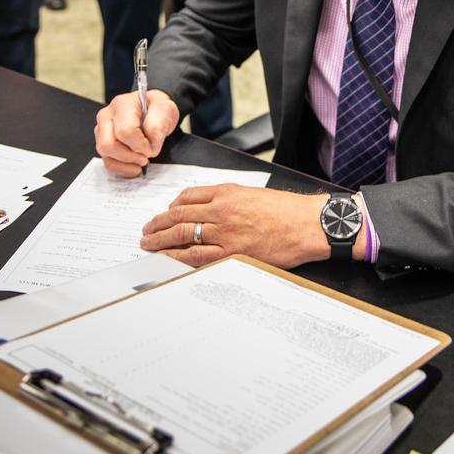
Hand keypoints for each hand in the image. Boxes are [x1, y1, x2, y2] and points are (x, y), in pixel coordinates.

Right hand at [94, 89, 179, 175]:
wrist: (153, 111)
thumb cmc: (156, 108)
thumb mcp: (165, 109)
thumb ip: (158, 125)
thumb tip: (151, 146)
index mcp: (122, 104)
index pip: (125, 131)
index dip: (140, 145)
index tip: (152, 148)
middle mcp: (107, 116)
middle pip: (109, 144)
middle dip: (130, 156)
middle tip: (146, 157)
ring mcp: (102, 130)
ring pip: (105, 154)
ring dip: (126, 163)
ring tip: (142, 161)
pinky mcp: (103, 143)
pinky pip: (108, 162)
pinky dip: (122, 169)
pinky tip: (135, 166)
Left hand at [141, 186, 332, 268]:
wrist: (307, 225)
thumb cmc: (286, 210)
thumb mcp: (252, 194)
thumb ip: (227, 198)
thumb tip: (204, 207)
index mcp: (226, 194)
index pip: (187, 197)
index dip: (170, 207)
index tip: (164, 214)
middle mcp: (221, 212)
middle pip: (178, 216)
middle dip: (157, 225)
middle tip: (146, 231)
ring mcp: (225, 234)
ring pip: (182, 236)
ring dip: (161, 242)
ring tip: (150, 246)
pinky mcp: (232, 254)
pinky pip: (197, 256)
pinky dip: (178, 258)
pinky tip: (169, 260)